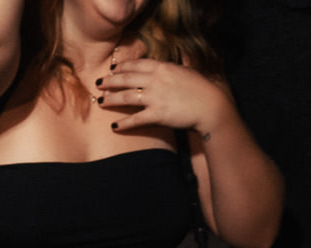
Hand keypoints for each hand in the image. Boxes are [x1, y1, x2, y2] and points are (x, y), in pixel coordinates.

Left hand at [95, 55, 230, 138]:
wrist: (211, 107)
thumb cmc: (203, 89)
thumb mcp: (189, 70)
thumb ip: (177, 65)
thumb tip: (176, 58)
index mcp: (163, 67)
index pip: (136, 64)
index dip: (122, 67)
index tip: (113, 69)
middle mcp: (155, 80)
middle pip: (126, 78)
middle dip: (110, 81)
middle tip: (99, 84)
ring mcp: (155, 97)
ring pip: (126, 97)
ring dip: (111, 99)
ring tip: (100, 102)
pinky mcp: (157, 115)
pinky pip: (136, 119)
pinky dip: (124, 123)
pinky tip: (114, 126)